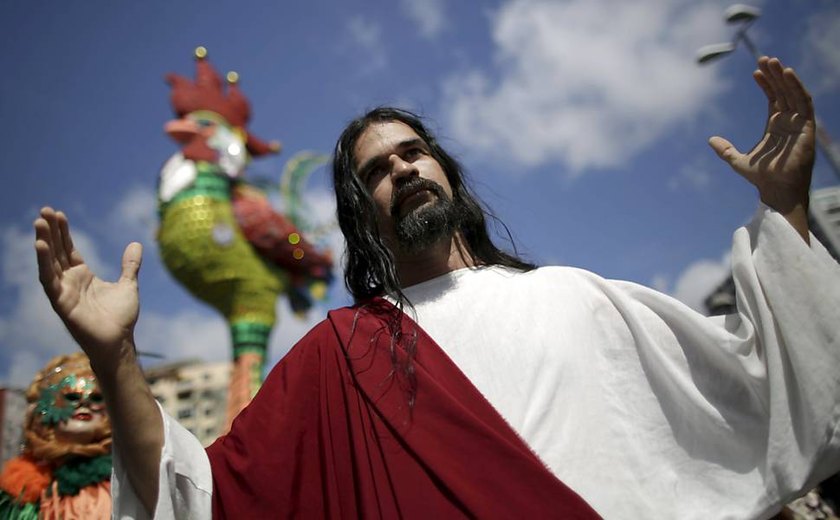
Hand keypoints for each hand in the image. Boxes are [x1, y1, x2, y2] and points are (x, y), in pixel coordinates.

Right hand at [34, 207, 141, 365]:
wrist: (119, 341)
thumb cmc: (121, 318)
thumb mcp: (128, 285)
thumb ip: (130, 265)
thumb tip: (136, 243)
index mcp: (83, 276)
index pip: (68, 249)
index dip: (63, 232)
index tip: (58, 213)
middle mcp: (69, 281)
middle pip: (57, 251)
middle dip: (50, 231)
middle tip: (44, 210)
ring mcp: (63, 291)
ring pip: (50, 262)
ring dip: (44, 242)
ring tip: (39, 222)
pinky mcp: (60, 302)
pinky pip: (49, 279)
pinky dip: (44, 263)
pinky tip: (40, 245)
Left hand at [709, 57, 814, 239]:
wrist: (776, 190)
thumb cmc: (761, 178)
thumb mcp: (737, 161)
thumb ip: (725, 150)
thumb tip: (710, 139)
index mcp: (775, 126)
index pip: (773, 98)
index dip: (766, 84)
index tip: (756, 71)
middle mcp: (789, 122)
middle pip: (783, 92)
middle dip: (775, 75)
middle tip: (765, 58)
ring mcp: (799, 124)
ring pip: (793, 93)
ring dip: (785, 77)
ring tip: (774, 61)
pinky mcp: (807, 127)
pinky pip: (804, 102)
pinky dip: (797, 87)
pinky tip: (788, 74)